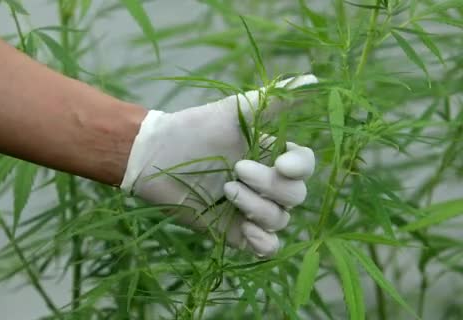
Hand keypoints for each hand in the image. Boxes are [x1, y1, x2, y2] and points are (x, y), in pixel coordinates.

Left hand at [121, 75, 316, 256]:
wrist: (154, 155)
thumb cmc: (193, 129)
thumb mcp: (234, 112)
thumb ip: (274, 99)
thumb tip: (313, 77)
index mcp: (270, 155)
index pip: (304, 166)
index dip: (300, 167)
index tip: (282, 164)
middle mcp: (265, 184)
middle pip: (295, 195)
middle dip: (269, 185)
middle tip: (236, 169)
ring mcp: (251, 210)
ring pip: (280, 220)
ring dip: (258, 208)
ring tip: (227, 191)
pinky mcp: (234, 231)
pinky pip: (266, 247)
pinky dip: (263, 243)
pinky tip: (246, 230)